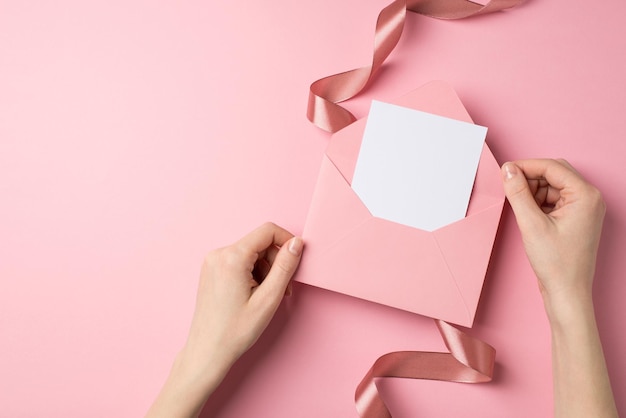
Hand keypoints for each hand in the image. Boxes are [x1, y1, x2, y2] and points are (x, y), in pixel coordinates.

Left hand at [185, 222, 302, 371]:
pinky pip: (239, 260)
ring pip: (250, 252)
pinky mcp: (211, 270)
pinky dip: (252, 272)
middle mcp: (218, 254)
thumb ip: (285, 267)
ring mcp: (212, 262)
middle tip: (284, 289)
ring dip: (265, 269)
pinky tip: (254, 294)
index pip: (267, 231)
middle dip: (276, 261)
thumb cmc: (236, 331)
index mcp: (231, 257)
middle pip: (259, 242)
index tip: (297, 258)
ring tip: (267, 296)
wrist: (207, 351)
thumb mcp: (269, 299)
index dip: (287, 240)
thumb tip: (297, 243)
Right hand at [501, 159, 604, 307]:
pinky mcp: (576, 218)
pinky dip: (538, 203)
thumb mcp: (531, 224)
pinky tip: (527, 215)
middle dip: (530, 178)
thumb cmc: (557, 264)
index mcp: (585, 196)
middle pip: (554, 174)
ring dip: (533, 191)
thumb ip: (517, 193)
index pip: (552, 167)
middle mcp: (589, 199)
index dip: (526, 166)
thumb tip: (508, 170)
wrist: (567, 292)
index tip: (505, 171)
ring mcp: (584, 209)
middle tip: (509, 188)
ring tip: (519, 208)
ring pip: (552, 186)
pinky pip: (554, 200)